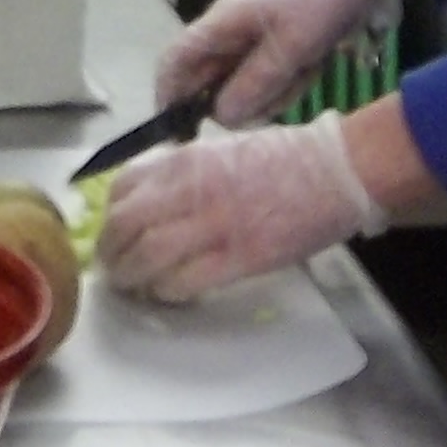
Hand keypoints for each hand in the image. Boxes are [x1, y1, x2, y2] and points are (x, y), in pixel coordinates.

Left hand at [100, 115, 384, 300]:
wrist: (337, 171)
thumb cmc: (288, 159)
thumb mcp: (222, 151)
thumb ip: (186, 174)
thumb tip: (157, 203)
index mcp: (185, 161)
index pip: (122, 189)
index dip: (109, 217)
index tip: (113, 233)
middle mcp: (189, 190)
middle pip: (125, 227)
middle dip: (111, 254)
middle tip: (113, 270)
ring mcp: (213, 225)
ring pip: (146, 257)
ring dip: (131, 279)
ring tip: (133, 289)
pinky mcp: (237, 258)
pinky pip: (183, 282)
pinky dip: (166, 292)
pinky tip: (168, 295)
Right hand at [157, 0, 405, 125]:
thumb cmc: (321, 2)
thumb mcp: (291, 46)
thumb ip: (255, 82)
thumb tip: (219, 116)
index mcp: (221, 23)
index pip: (174, 61)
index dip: (167, 96)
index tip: (179, 132)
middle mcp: (228, 36)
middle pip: (210, 85)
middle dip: (240, 101)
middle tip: (277, 96)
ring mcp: (250, 45)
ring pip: (242, 90)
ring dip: (272, 94)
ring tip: (304, 71)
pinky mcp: (273, 53)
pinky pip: (268, 84)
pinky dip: (288, 85)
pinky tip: (311, 67)